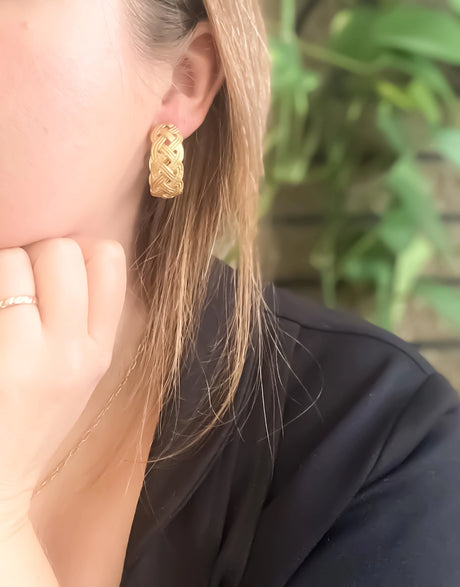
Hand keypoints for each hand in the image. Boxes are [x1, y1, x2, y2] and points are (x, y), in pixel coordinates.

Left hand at [0, 236, 126, 513]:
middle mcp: (73, 349)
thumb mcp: (79, 375)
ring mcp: (31, 355)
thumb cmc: (31, 423)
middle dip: (35, 256)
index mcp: (98, 349)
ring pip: (17, 260)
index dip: (78, 251)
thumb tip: (74, 253)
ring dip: (1, 270)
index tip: (55, 274)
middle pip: (62, 249)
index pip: (108, 257)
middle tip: (18, 289)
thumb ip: (86, 320)